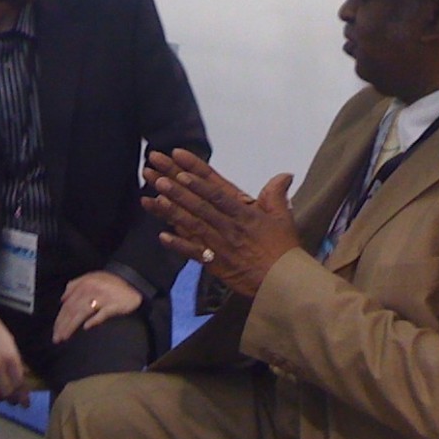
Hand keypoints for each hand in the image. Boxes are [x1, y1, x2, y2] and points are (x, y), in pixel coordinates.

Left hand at [52, 270, 143, 342]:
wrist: (133, 283)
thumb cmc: (110, 283)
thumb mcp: (91, 278)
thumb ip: (74, 285)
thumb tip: (62, 299)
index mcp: (84, 284)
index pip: (68, 304)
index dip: (60, 318)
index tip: (55, 331)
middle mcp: (91, 290)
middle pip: (72, 310)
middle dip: (62, 325)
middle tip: (57, 339)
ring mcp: (102, 298)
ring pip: (82, 313)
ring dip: (71, 326)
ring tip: (64, 337)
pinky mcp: (113, 305)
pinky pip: (101, 314)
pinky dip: (93, 320)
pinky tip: (86, 327)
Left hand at [142, 149, 300, 297]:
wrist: (283, 282)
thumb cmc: (283, 249)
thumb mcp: (283, 217)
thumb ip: (276, 194)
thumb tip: (284, 174)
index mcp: (243, 212)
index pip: (215, 188)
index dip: (196, 171)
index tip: (179, 157)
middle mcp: (229, 226)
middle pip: (198, 203)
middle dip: (176, 187)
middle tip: (156, 173)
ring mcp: (220, 244)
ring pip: (193, 224)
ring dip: (173, 210)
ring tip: (154, 196)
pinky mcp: (216, 263)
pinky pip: (194, 253)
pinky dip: (178, 244)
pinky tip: (162, 235)